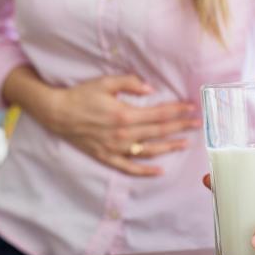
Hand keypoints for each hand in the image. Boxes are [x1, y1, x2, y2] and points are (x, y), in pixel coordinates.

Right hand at [49, 74, 199, 175]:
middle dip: (180, 126)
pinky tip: (160, 170)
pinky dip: (145, 171)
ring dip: (169, 147)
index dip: (177, 111)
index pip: (159, 113)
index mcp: (125, 114)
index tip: (191, 108)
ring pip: (149, 150)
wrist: (56, 113)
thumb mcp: (105, 83)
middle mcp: (124, 134)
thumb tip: (151, 88)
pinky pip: (130, 168)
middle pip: (159, 131)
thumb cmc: (81, 95)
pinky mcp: (107, 157)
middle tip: (198, 124)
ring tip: (185, 143)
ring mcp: (116, 148)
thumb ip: (130, 83)